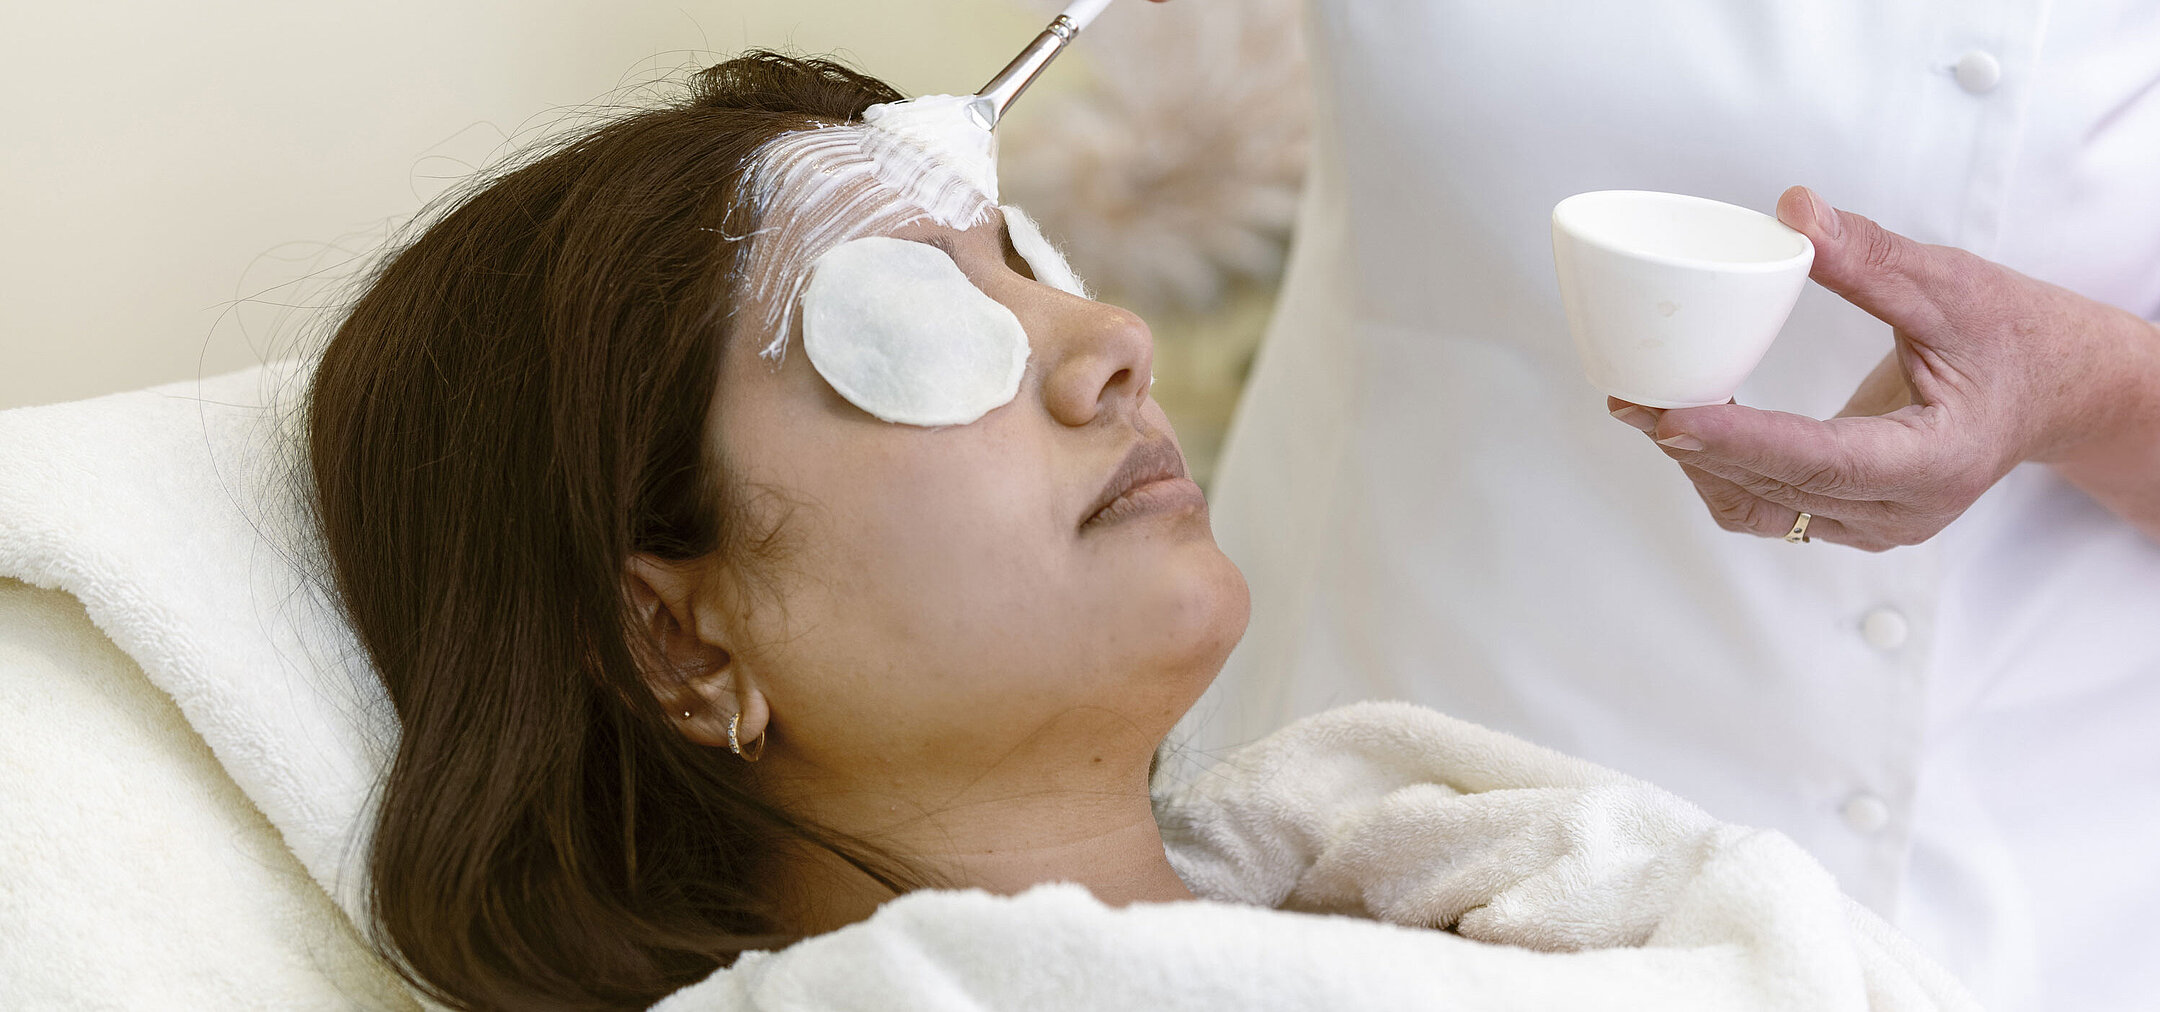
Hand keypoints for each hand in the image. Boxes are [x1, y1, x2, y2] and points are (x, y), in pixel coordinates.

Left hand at [1608, 186, 2159, 550]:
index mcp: (1936, 459)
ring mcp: (1878, 524)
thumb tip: (1794, 212)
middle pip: (1777, 488)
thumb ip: (1872, 258)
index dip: (1739, 440)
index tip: (1671, 417)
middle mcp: (1903, 509)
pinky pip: (1775, 510)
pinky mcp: (1857, 518)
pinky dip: (1726, 472)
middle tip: (1628, 397)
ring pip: (1765, 509)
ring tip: (1645, 408)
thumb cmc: (2016, 337)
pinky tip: (1691, 429)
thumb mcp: (1952, 285)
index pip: (1820, 459)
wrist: (2060, 389)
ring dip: (1701, 464)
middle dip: (1695, 445)